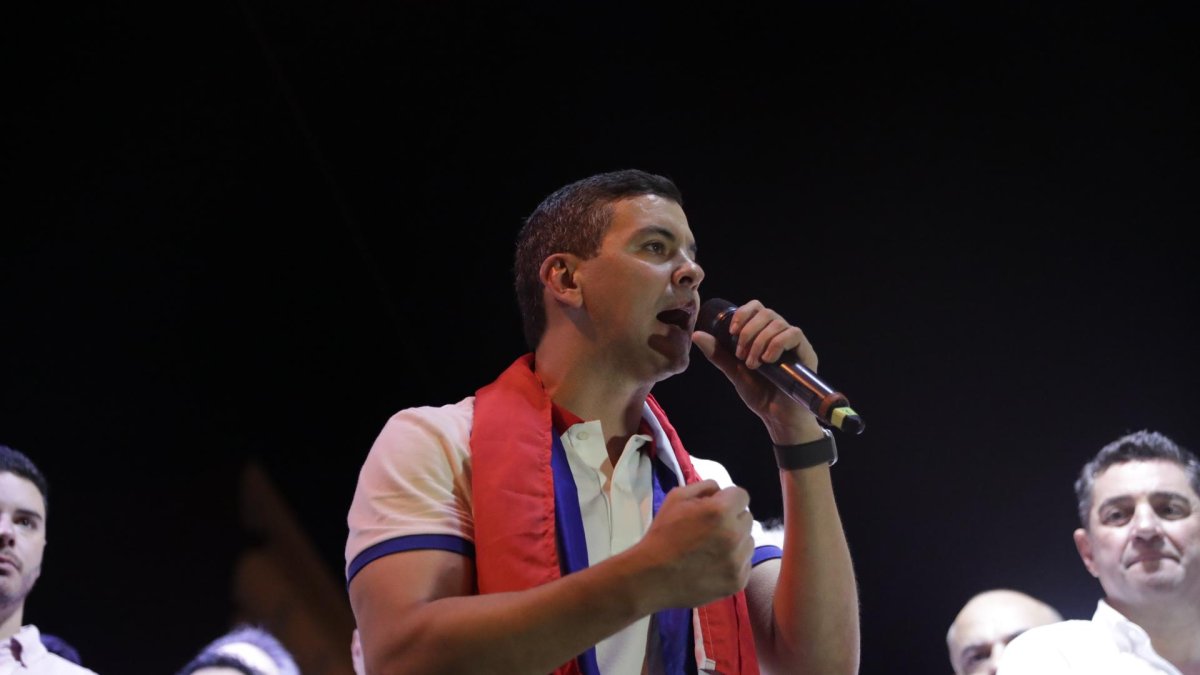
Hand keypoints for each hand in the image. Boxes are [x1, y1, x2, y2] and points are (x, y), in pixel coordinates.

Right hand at [635, 479, 753, 608]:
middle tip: (711, 529)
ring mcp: (738, 560)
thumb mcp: (676, 498)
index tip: (716, 508)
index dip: (728, 499)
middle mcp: (735, 535)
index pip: (742, 496)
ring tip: (712, 549)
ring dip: (735, 541)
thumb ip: (704, 487)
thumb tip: (720, 491)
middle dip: (732, 519)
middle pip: (747, 518)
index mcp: (721, 511)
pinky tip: (713, 565)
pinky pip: (745, 563)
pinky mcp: (738, 581)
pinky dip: (733, 562)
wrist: (652, 576)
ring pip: (748, 541)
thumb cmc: (663, 533)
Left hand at [692, 299, 823, 443]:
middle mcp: (780, 334)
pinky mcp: (806, 353)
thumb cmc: (759, 393)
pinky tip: (768, 360)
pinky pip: (793, 334)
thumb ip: (718, 353)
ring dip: (759, 342)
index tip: (733, 332)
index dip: (743, 314)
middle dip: (749, 332)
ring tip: (753, 364)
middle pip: (766, 312)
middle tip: (741, 355)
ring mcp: (794, 343)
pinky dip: (777, 344)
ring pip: (778, 323)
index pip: (756, 307)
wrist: (777, 416)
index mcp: (764, 334)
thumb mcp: (734, 371)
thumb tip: (697, 335)